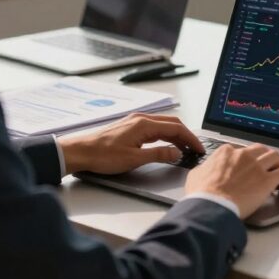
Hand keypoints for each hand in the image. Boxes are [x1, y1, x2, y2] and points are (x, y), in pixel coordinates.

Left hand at [57, 112, 202, 174]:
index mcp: (144, 124)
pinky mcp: (129, 127)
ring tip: (183, 149)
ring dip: (176, 136)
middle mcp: (141, 119)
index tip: (199, 148)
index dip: (191, 139)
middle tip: (195, 148)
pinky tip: (165, 145)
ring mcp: (134, 122)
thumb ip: (158, 155)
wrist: (80, 152)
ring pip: (163, 126)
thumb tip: (176, 153)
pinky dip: (164, 136)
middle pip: (172, 124)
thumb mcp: (134, 159)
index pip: (176, 128)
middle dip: (186, 136)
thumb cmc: (102, 155)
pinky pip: (154, 128)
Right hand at [185, 143, 278, 217]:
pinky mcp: (266, 181)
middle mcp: (243, 155)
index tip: (249, 168)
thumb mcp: (196, 175)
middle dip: (266, 158)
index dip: (247, 160)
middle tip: (268, 167)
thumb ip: (205, 168)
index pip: (242, 150)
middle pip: (261, 150)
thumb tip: (205, 169)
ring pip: (276, 157)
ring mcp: (256, 167)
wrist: (210, 206)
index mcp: (226, 152)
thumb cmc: (201, 194)